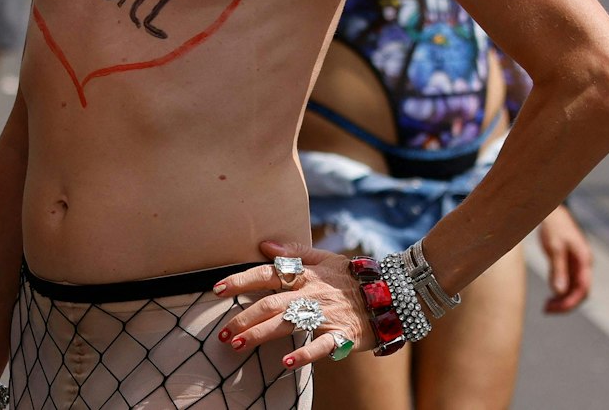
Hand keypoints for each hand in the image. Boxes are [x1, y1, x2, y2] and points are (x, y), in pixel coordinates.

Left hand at [214, 240, 370, 370]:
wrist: (392, 294)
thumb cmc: (351, 277)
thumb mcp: (324, 258)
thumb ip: (293, 252)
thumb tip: (264, 245)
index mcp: (304, 275)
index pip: (265, 274)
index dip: (240, 281)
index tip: (216, 289)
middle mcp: (311, 294)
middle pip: (270, 304)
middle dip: (243, 318)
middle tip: (222, 332)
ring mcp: (326, 315)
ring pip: (288, 324)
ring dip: (261, 334)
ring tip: (238, 345)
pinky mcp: (343, 336)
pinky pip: (322, 346)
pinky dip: (305, 354)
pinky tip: (287, 362)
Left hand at [537, 205, 591, 312]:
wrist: (552, 210)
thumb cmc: (553, 227)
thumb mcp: (553, 247)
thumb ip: (558, 270)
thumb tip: (559, 292)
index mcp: (584, 261)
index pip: (582, 289)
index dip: (570, 302)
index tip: (553, 309)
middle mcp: (584, 264)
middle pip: (580, 292)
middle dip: (565, 304)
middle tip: (547, 310)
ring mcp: (579, 264)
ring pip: (575, 288)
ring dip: (563, 299)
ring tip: (547, 307)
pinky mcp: (571, 262)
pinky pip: (569, 282)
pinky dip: (561, 290)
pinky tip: (551, 296)